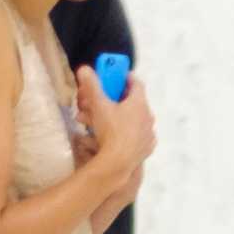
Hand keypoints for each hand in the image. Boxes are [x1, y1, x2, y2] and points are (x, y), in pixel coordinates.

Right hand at [80, 74, 155, 192]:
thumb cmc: (110, 132)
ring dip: (116, 117)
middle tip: (99, 101)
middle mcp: (148, 116)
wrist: (118, 163)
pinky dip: (125, 132)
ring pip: (132, 119)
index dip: (125, 77)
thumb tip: (85, 70)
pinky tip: (112, 136)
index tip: (116, 76)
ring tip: (97, 121)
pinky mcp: (147, 147)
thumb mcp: (98, 106)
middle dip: (112, 100)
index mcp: (139, 103)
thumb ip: (91, 86)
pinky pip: (136, 135)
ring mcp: (149, 133)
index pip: (136, 83)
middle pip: (132, 101)